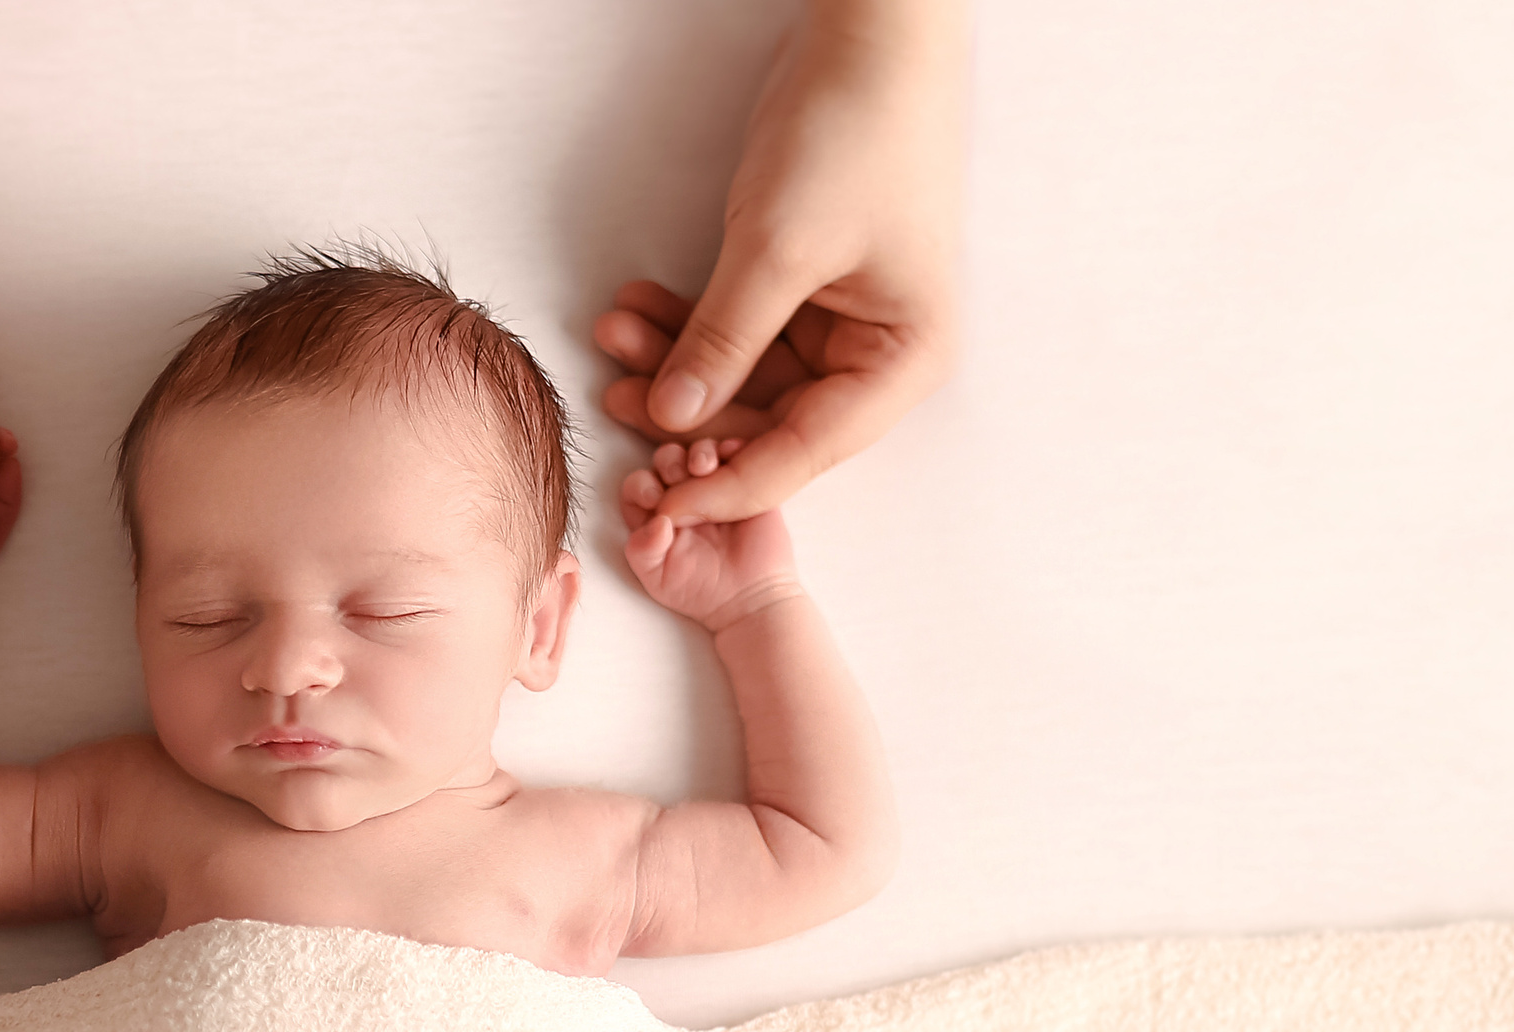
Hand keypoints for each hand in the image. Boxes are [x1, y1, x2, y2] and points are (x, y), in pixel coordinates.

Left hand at [594, 0, 964, 523]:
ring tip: (610, 336)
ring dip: (673, 359)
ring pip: (741, 374)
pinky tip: (631, 309)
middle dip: (687, 408)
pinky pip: (734, 328)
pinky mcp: (803, 287)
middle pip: (767, 418)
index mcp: (903, 361)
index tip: (659, 502)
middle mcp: (879, 353)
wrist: (869, 36)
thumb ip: (722, 341)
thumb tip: (672, 418)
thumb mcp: (777, 249)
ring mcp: (840, 320)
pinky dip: (685, 322)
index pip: (803, 453)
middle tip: (614, 396)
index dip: (726, 484)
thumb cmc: (855, 133)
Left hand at [619, 442, 802, 631]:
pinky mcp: (746, 483)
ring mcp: (715, 488)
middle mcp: (683, 497)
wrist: (750, 598)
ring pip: (700, 451)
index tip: (654, 498)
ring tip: (704, 468)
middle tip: (678, 477)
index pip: (638, 485)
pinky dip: (731, 447)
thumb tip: (655, 521)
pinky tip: (729, 458)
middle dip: (668, 461)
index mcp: (656, 516)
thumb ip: (642, 550)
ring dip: (698, 452)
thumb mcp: (658, 579)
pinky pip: (737, 452)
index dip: (640, 485)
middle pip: (666, 459)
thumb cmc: (700, 592)